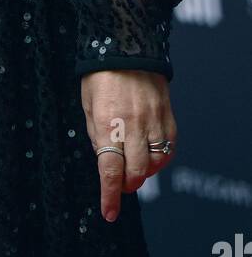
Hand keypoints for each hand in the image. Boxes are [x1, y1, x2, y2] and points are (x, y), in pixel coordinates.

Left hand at [80, 70, 176, 222]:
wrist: (126, 43)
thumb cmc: (100, 73)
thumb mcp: (87, 103)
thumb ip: (96, 134)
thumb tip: (104, 160)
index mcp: (107, 121)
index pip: (110, 169)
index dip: (109, 195)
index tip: (109, 212)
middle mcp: (132, 124)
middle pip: (136, 173)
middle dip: (127, 185)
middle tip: (120, 182)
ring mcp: (153, 120)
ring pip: (155, 164)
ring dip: (144, 172)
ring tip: (134, 163)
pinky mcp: (168, 115)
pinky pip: (168, 148)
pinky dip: (159, 158)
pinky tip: (149, 152)